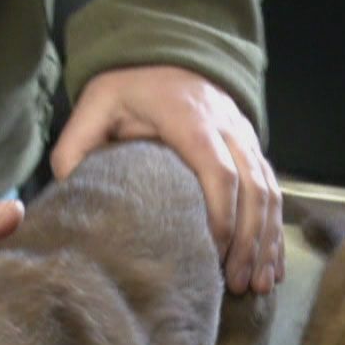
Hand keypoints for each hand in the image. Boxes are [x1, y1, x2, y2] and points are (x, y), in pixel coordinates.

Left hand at [52, 65, 282, 294]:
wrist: (166, 58)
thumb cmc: (129, 89)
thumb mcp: (96, 105)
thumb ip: (78, 146)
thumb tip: (69, 194)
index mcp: (189, 118)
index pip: (217, 170)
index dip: (221, 214)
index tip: (214, 254)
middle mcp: (227, 127)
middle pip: (253, 187)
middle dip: (249, 240)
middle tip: (237, 284)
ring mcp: (245, 139)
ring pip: (269, 193)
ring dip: (266, 241)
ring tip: (258, 286)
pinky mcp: (253, 151)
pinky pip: (274, 194)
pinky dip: (275, 232)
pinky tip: (272, 267)